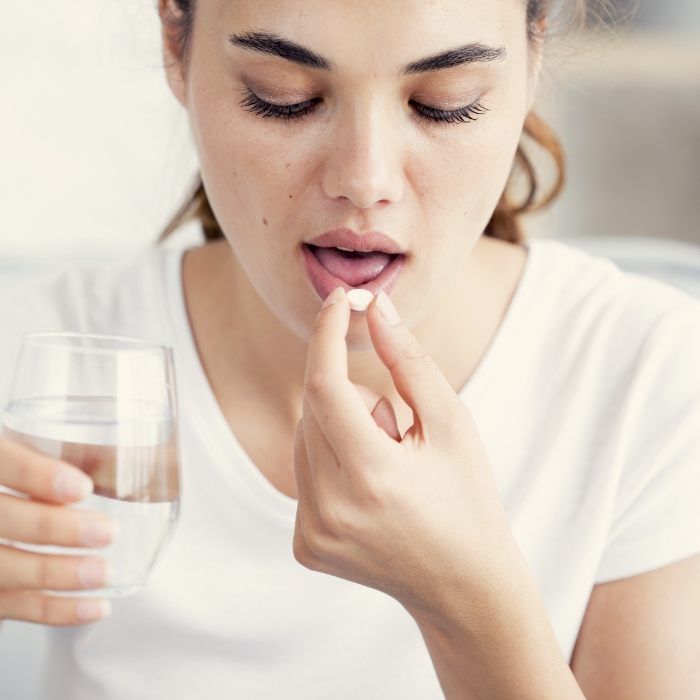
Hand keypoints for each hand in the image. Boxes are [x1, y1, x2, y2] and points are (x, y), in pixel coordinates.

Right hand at [0, 437, 116, 624]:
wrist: (4, 522)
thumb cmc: (21, 480)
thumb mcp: (31, 455)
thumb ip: (65, 454)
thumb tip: (124, 459)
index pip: (2, 461)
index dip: (35, 474)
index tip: (82, 488)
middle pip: (1, 519)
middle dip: (52, 528)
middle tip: (107, 532)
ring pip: (2, 568)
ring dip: (56, 574)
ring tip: (104, 572)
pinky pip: (9, 606)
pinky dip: (53, 611)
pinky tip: (95, 607)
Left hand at [292, 287, 518, 621]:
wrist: (463, 585)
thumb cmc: (467, 497)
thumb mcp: (452, 423)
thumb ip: (410, 361)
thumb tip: (375, 308)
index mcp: (372, 476)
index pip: (324, 385)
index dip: (327, 334)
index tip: (339, 300)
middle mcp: (331, 509)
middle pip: (314, 410)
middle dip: (351, 398)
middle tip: (397, 431)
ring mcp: (312, 533)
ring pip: (304, 438)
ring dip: (340, 431)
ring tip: (387, 466)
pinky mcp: (304, 545)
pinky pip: (303, 474)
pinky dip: (330, 463)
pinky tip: (370, 492)